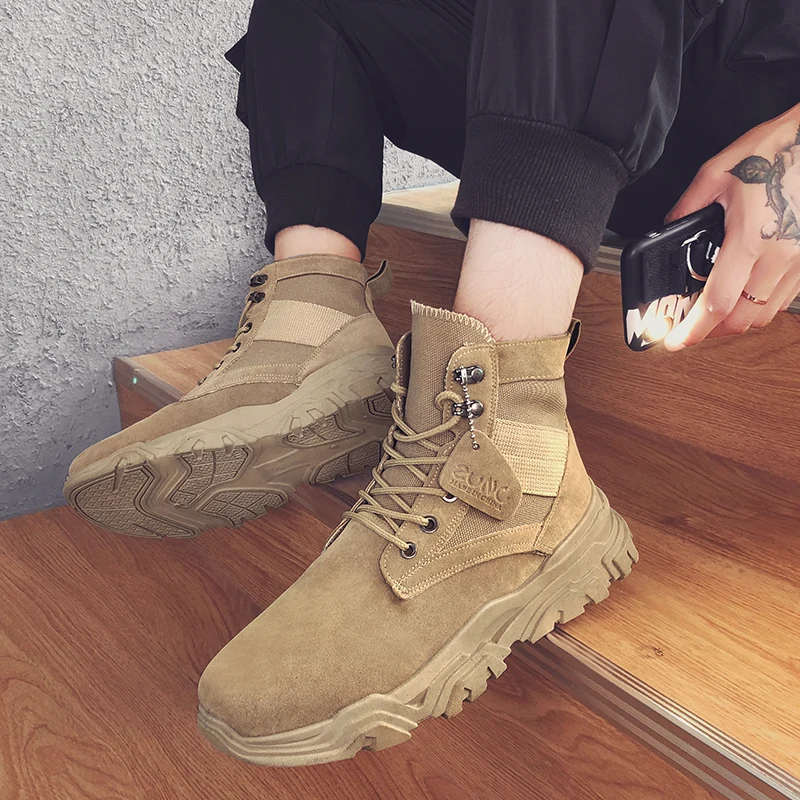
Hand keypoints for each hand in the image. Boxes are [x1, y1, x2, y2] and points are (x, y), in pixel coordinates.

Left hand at [662, 107, 799, 350]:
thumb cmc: (777, 150)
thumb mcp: (716, 172)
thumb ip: (686, 207)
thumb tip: (668, 229)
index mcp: (750, 238)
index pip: (717, 303)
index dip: (693, 330)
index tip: (675, 341)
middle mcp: (779, 256)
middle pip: (742, 319)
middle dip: (711, 330)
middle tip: (689, 326)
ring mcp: (799, 260)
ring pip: (765, 313)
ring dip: (736, 321)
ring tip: (712, 313)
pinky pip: (783, 298)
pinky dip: (759, 305)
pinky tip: (743, 293)